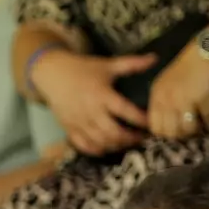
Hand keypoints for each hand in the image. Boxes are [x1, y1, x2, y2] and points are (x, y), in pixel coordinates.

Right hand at [30, 49, 155, 156]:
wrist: (53, 75)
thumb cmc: (83, 69)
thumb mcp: (108, 65)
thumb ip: (132, 64)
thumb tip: (155, 59)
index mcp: (102, 95)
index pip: (125, 111)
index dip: (140, 120)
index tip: (151, 123)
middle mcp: (90, 111)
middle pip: (113, 132)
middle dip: (130, 138)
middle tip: (140, 137)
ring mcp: (79, 122)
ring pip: (100, 142)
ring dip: (116, 145)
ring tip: (126, 142)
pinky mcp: (69, 129)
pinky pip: (84, 146)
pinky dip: (97, 150)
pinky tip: (107, 147)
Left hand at [147, 46, 208, 139]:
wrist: (202, 54)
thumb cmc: (183, 72)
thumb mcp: (163, 86)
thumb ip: (161, 105)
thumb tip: (163, 129)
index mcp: (157, 97)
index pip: (155, 126)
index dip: (165, 134)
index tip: (173, 133)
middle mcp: (169, 100)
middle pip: (171, 131)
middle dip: (180, 136)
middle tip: (187, 134)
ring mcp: (186, 100)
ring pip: (188, 128)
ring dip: (195, 131)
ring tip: (199, 129)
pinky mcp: (204, 98)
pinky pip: (206, 119)